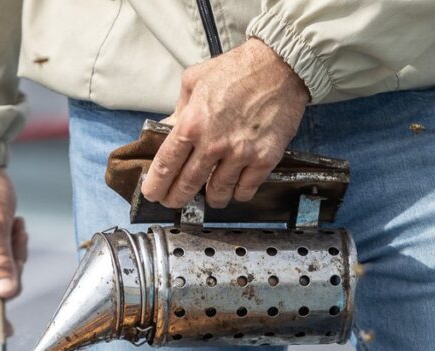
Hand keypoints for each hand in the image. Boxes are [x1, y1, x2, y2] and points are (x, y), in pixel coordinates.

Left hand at [141, 38, 308, 208]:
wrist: (281, 65)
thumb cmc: (237, 70)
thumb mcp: (194, 81)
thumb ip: (178, 110)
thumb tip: (165, 130)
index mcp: (192, 123)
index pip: (166, 165)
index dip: (156, 186)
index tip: (153, 193)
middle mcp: (214, 143)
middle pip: (187, 186)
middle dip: (176, 198)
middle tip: (173, 201)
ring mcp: (240, 154)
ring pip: (217, 194)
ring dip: (211, 197)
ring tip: (209, 193)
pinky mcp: (264, 159)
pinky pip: (245, 191)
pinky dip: (237, 193)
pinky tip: (234, 186)